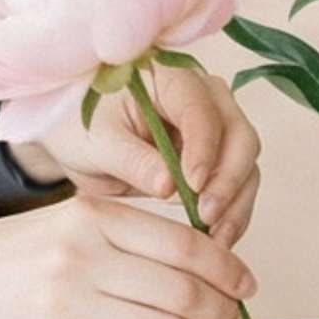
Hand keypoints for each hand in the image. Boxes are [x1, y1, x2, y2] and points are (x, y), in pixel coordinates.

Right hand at [0, 196, 255, 318]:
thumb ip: (136, 234)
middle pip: (183, 293)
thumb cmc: (24, 249)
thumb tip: (215, 262)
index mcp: (92, 218)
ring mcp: (70, 308)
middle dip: (223, 312)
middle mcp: (82, 259)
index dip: (228, 269)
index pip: (185, 245)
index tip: (247, 284)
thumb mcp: (75, 218)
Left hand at [10, 66, 262, 246]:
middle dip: (229, 180)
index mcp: (173, 78)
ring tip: (216, 239)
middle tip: (207, 216)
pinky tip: (216, 240)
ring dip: (236, 203)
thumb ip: (132, 159)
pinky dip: (231, 213)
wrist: (74, 136)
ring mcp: (213, 129)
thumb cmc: (79, 123)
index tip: (193, 185)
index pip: (203, 110)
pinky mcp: (213, 160)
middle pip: (239, 136)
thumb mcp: (96, 141)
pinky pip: (235, 186)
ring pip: (245, 164)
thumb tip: (169, 186)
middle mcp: (204, 99)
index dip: (204, 148)